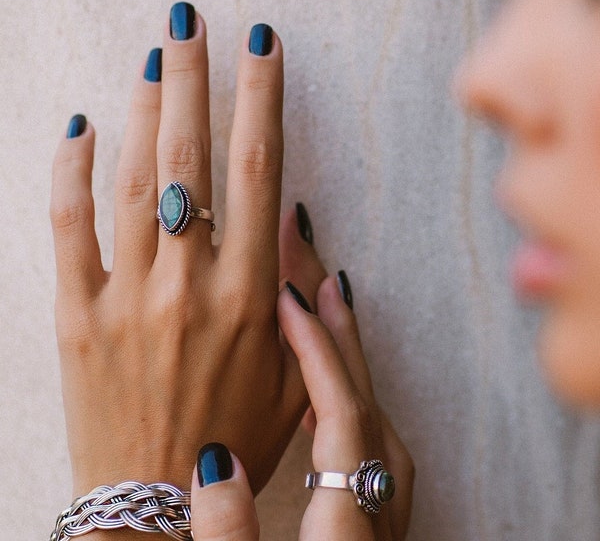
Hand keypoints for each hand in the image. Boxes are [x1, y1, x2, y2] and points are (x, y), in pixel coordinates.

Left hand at [51, 4, 324, 500]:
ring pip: (131, 179)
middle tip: (190, 19)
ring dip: (141, 108)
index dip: (262, 99)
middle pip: (189, 157)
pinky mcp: (77, 316)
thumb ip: (299, 298)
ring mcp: (127, 297)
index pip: (259, 171)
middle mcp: (189, 284)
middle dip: (193, 76)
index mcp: (250, 296)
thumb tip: (293, 225)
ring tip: (153, 56)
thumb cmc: (234, 437)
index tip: (261, 48)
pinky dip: (67, 171)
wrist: (155, 501)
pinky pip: (66, 228)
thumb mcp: (291, 376)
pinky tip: (78, 126)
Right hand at [190, 275, 413, 539]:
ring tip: (324, 320)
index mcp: (348, 524)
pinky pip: (369, 439)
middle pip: (364, 400)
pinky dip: (345, 400)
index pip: (340, 412)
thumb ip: (231, 530)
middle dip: (339, 332)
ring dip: (345, 361)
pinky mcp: (378, 522)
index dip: (316, 348)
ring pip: (371, 415)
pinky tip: (320, 396)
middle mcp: (379, 509)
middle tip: (321, 280)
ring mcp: (386, 514)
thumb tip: (216, 462)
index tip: (289, 299)